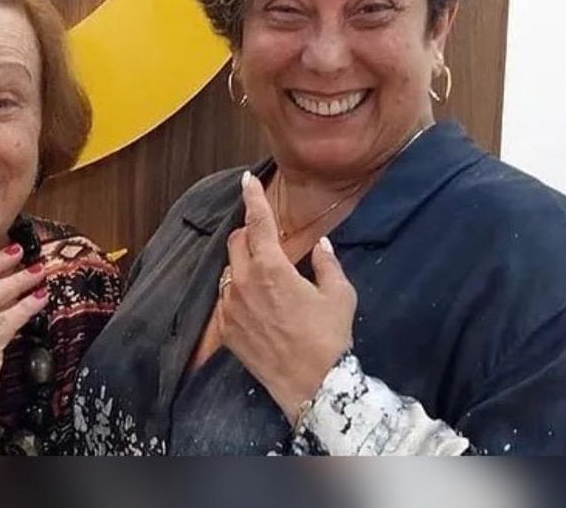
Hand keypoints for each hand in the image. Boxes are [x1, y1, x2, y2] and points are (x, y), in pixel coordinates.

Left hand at [216, 172, 356, 423]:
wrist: (312, 385)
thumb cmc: (329, 337)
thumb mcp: (339, 295)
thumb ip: (328, 264)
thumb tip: (322, 245)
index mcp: (272, 267)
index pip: (258, 221)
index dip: (253, 197)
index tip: (247, 180)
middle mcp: (244, 282)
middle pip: (236, 241)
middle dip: (249, 233)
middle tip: (266, 238)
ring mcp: (230, 307)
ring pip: (229, 271)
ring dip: (244, 266)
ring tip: (267, 280)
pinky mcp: (226, 329)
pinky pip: (226, 299)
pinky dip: (239, 293)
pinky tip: (258, 306)